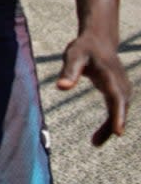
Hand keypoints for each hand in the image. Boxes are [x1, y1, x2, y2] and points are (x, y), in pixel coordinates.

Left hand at [58, 30, 130, 145]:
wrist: (99, 41)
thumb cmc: (84, 48)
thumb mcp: (74, 55)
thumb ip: (69, 71)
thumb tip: (61, 88)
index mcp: (110, 76)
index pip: (117, 98)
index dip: (118, 115)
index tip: (119, 131)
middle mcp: (120, 84)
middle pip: (120, 109)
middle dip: (112, 125)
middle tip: (96, 142)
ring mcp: (122, 89)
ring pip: (120, 112)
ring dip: (110, 128)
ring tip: (95, 143)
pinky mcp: (119, 93)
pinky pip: (117, 111)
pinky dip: (110, 124)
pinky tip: (97, 137)